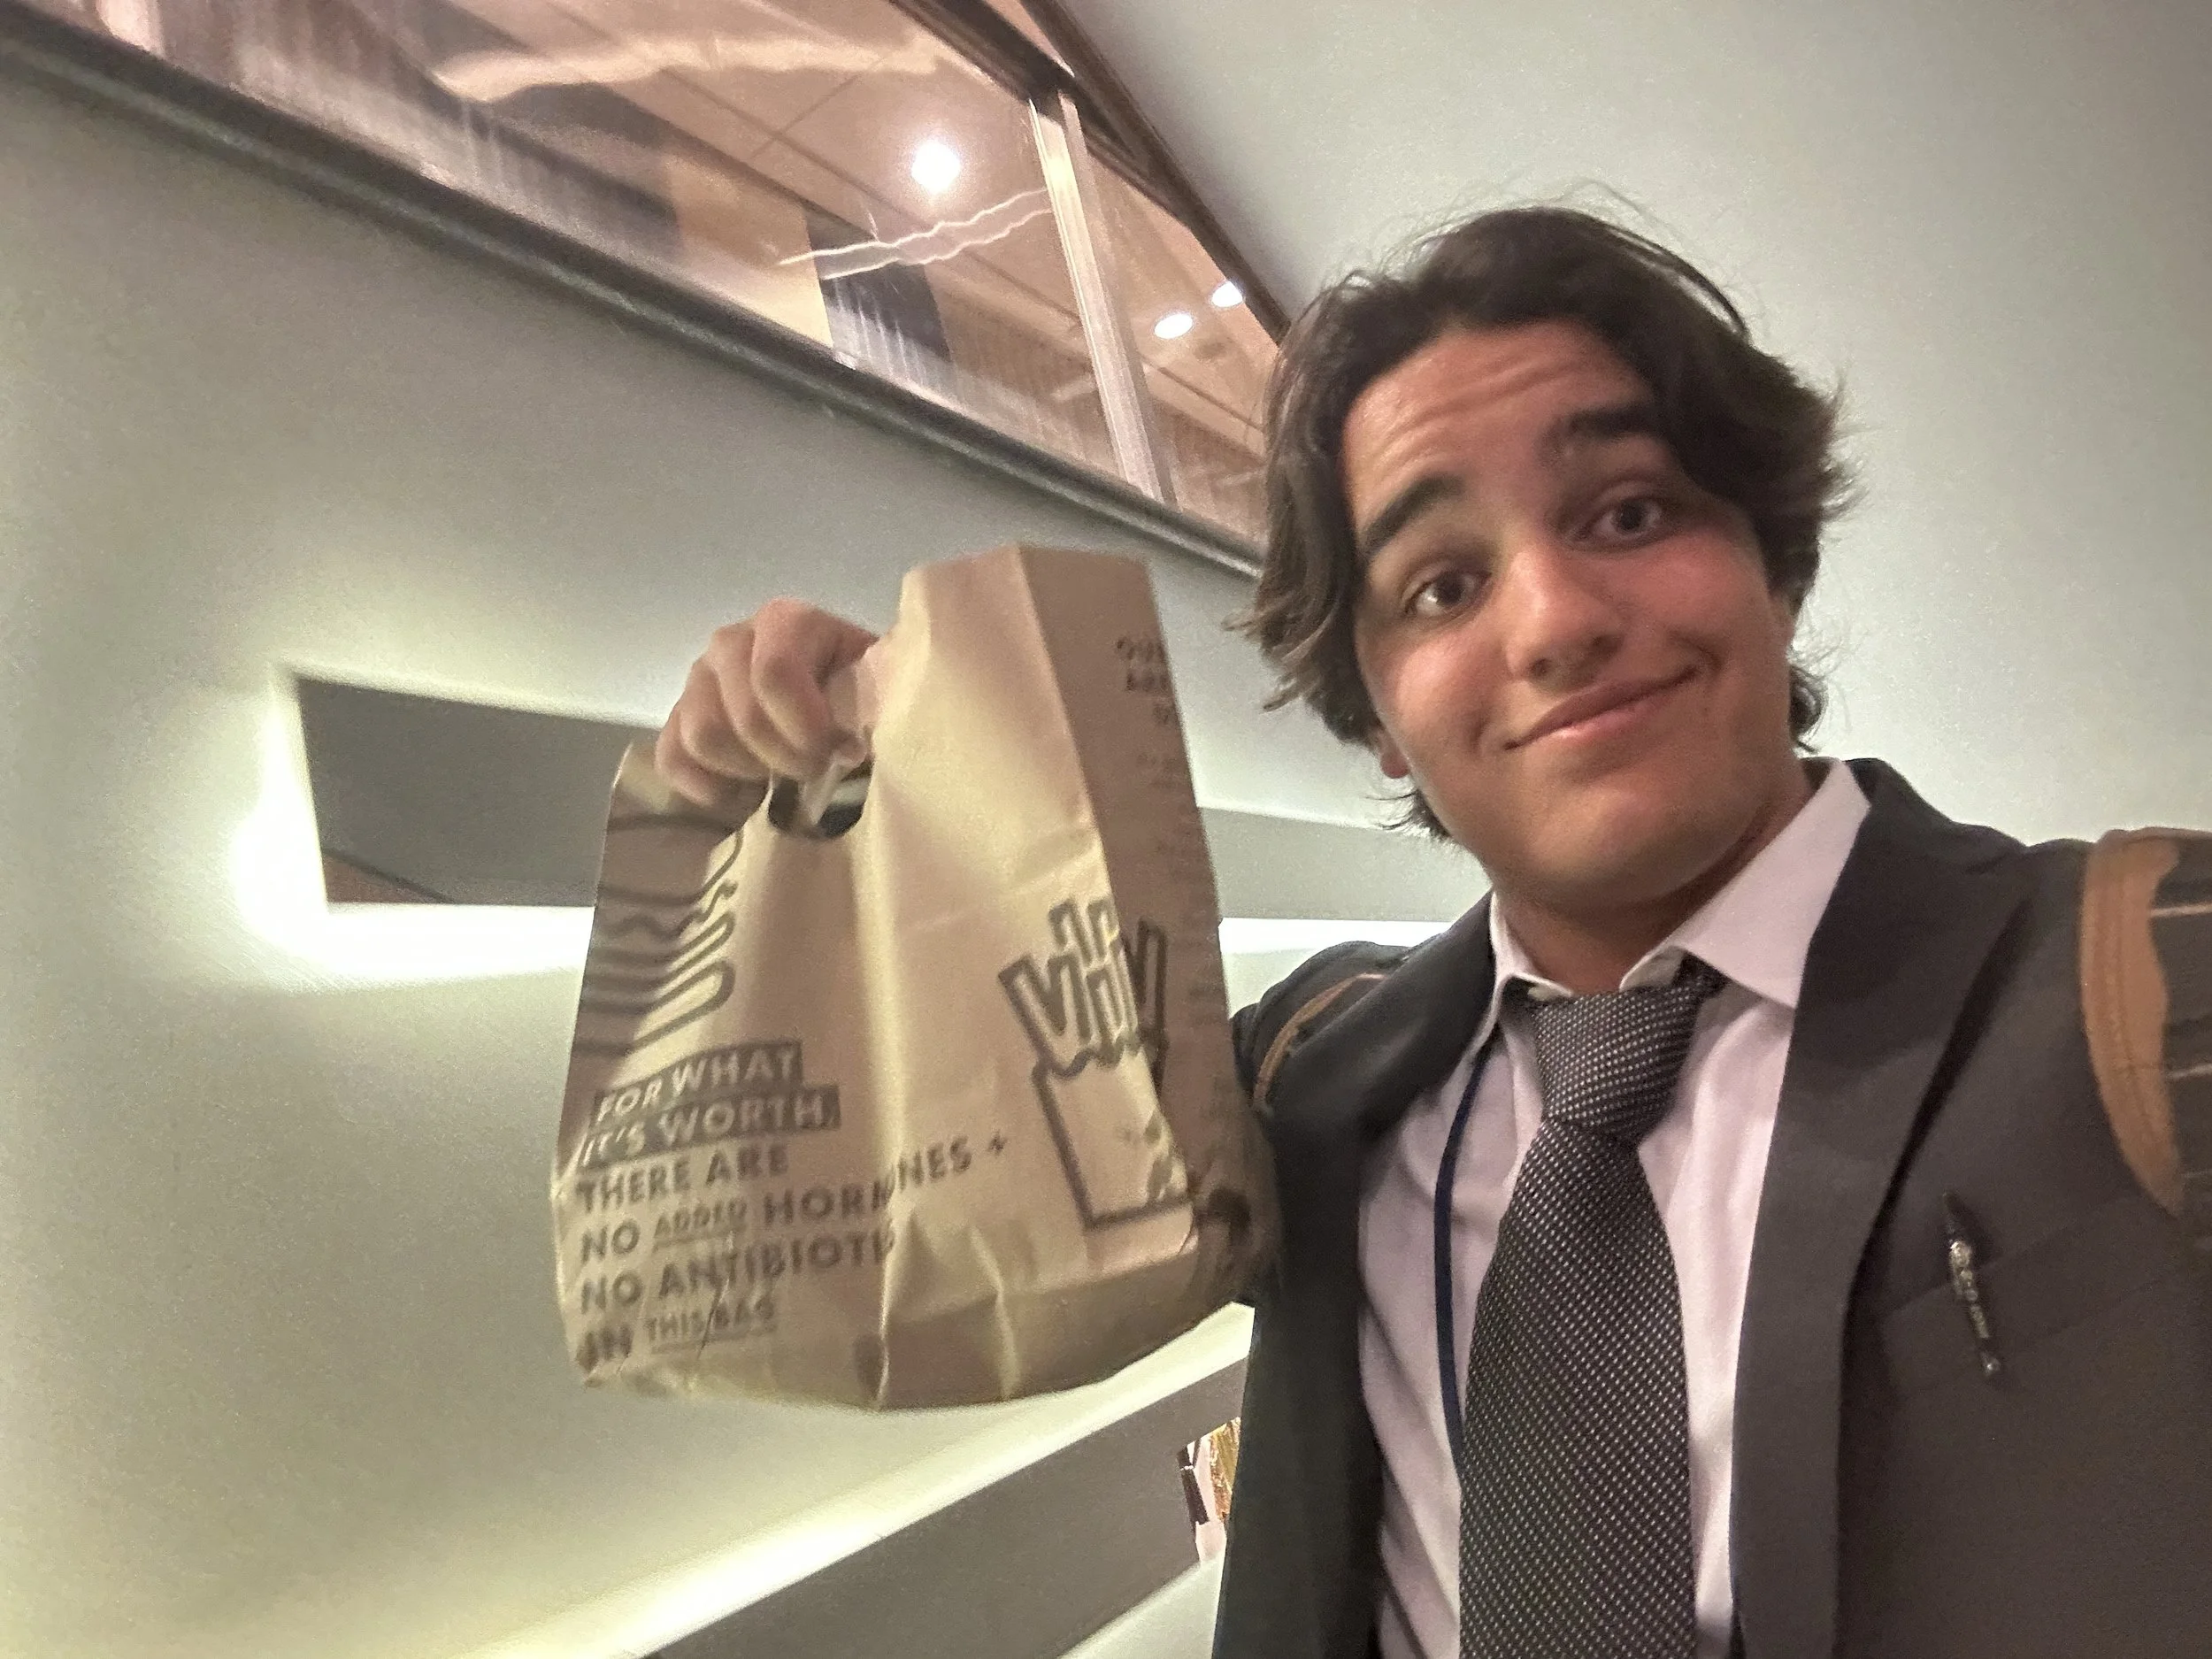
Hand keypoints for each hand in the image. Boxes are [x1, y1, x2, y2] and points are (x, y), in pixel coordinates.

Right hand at [654, 598, 878, 808]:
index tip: (839, 754)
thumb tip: (855, 742)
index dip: (806, 727)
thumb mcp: (880, 687)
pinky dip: (707, 787)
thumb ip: (874, 699)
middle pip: (740, 714)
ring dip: (747, 770)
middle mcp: (732, 641)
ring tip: (780, 776)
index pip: (775, 672)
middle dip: (784, 757)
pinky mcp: (676, 719)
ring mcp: (698, 680)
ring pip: (702, 736)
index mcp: (786, 622)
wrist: (841, 707)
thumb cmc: (865, 698)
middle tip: (814, 769)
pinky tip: (744, 792)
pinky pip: (671, 757)